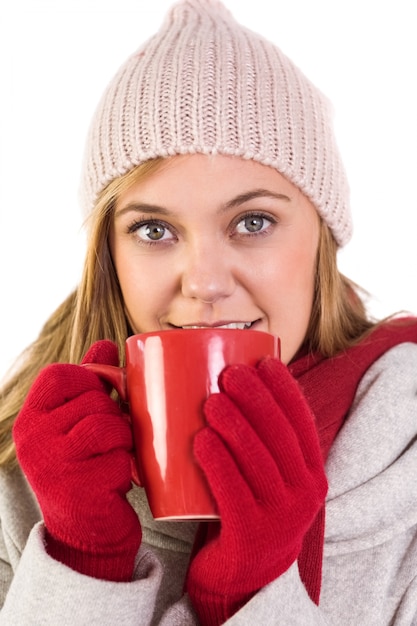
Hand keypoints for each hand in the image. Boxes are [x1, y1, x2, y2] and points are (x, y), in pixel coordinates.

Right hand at [13, 340, 140, 581]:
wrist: (86, 534)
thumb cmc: (86, 468)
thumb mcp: (78, 424)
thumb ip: (89, 384)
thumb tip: (106, 344)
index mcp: (31, 419)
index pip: (59, 374)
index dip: (89, 381)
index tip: (101, 401)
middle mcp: (32, 439)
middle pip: (93, 400)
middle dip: (115, 417)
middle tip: (114, 441)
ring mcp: (51, 465)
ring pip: (108, 426)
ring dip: (124, 442)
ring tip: (116, 459)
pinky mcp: (77, 490)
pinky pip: (119, 460)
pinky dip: (128, 470)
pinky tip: (116, 484)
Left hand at [185, 357, 326, 624]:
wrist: (247, 574)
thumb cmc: (250, 508)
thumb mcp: (269, 477)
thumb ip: (262, 441)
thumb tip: (227, 382)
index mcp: (311, 472)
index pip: (302, 423)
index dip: (285, 389)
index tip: (264, 361)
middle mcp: (304, 493)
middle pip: (280, 435)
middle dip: (257, 398)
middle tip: (230, 374)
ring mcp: (281, 517)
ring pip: (258, 460)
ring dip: (236, 424)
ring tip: (212, 401)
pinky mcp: (251, 536)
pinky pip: (234, 493)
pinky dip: (218, 463)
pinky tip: (201, 440)